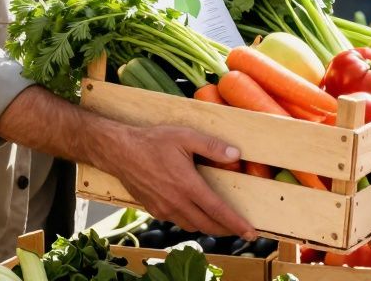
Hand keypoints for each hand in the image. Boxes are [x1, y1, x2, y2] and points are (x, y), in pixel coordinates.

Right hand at [95, 124, 256, 238]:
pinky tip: (194, 211)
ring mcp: (164, 209)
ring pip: (192, 226)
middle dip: (226, 230)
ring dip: (208, 226)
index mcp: (188, 186)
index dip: (236, 223)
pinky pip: (178, 221)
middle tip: (240, 229)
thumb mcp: (185, 136)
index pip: (218, 211)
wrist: (119, 151)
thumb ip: (212, 146)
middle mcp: (176, 202)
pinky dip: (190, 221)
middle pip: (207, 225)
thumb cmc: (152, 141)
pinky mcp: (154, 210)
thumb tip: (235, 155)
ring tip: (219, 220)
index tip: (251, 233)